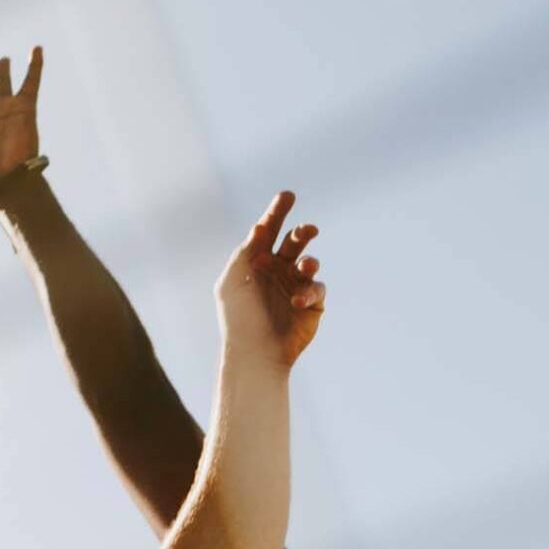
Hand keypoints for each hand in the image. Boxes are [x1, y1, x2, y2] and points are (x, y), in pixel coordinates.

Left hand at [217, 191, 325, 367]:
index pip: (268, 232)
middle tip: (306, 230)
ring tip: (305, 267)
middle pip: (294, 242)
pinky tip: (297, 300)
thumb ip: (244, 253)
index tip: (288, 195)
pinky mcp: (312, 303)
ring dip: (309, 261)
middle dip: (302, 233)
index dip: (277, 213)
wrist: (253, 353)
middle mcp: (277, 271)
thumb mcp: (231, 282)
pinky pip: (317, 288)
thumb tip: (259, 226)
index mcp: (255, 262)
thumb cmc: (237, 318)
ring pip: (310, 262)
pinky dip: (309, 291)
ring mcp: (295, 285)